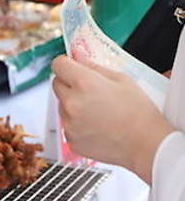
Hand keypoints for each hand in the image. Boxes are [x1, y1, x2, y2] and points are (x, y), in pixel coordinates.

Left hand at [51, 56, 174, 182]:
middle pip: (56, 84)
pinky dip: (77, 123)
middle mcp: (71, 103)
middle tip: (90, 90)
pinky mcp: (70, 139)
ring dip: (73, 104)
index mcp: (84, 84)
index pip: (58, 65)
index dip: (66, 63)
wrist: (144, 144)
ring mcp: (68, 124)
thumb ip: (94, 66)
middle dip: (69, 83)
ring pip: (62, 106)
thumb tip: (77, 56)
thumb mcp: (122, 79)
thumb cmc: (138, 111)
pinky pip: (67, 125)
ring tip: (98, 111)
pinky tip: (96, 125)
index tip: (72, 66)